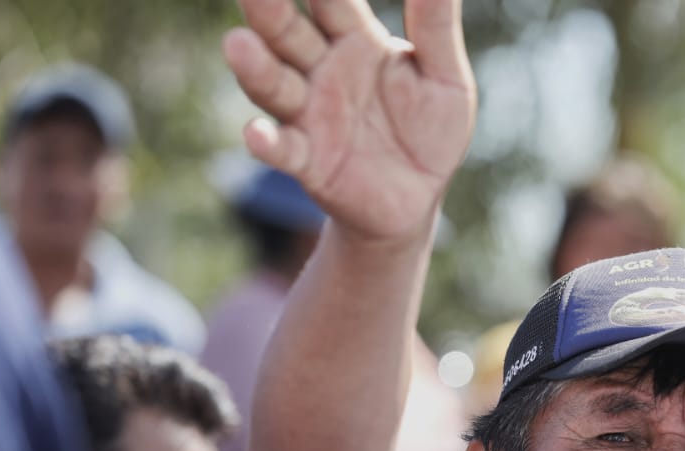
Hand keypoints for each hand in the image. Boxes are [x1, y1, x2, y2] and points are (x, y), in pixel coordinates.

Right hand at [224, 0, 475, 240]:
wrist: (419, 198)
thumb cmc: (430, 130)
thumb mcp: (446, 79)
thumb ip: (436, 29)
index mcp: (356, 40)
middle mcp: (322, 70)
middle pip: (289, 33)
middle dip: (270, 9)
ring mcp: (309, 115)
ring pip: (275, 84)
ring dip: (256, 68)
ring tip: (238, 45)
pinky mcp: (308, 161)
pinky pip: (283, 150)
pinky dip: (266, 143)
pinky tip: (257, 134)